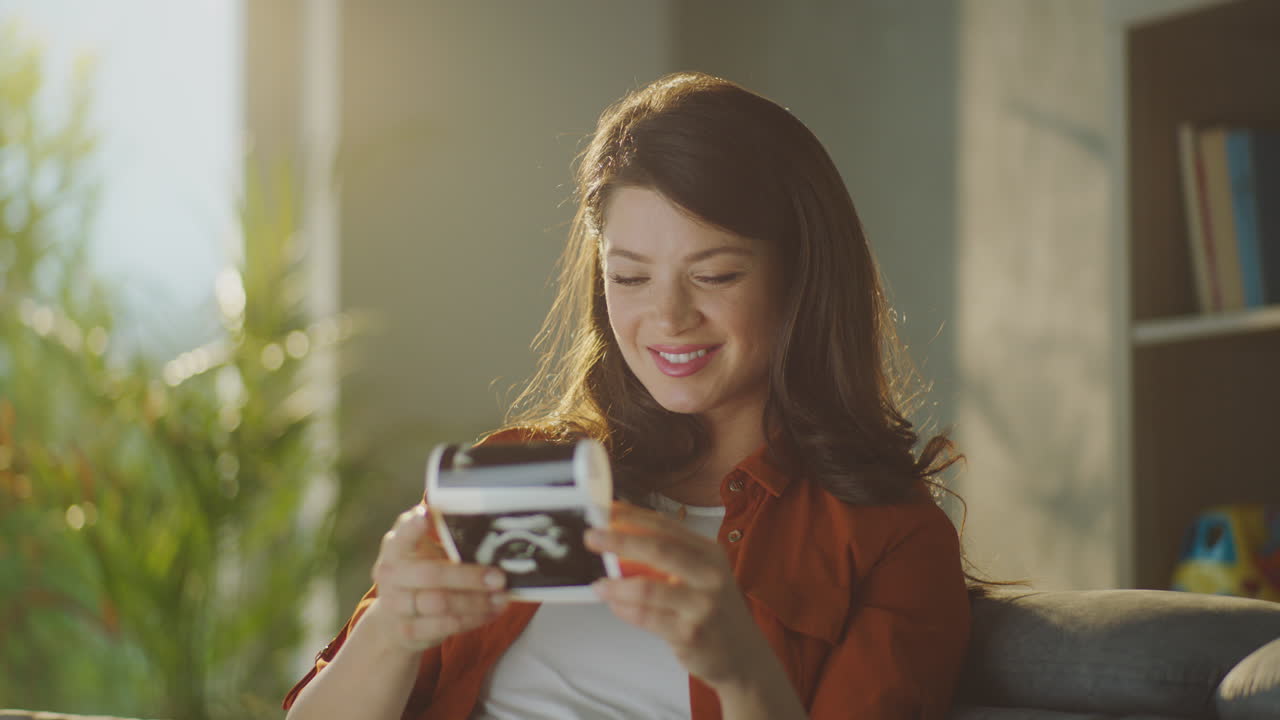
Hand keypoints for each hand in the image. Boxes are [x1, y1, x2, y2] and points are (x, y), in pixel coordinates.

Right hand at [367, 504, 509, 652]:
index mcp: (395, 549)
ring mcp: (397, 605)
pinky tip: (492, 612)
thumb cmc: (418, 576)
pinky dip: (474, 619)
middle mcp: (391, 576)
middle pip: (431, 575)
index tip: (427, 515)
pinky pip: (446, 625)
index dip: (413, 526)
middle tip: (499, 577)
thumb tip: (490, 533)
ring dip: (477, 601)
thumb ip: (444, 540)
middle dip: (468, 577)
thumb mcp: (423, 554)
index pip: (402, 535)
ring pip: (441, 603)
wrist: (392, 623)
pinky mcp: (410, 631)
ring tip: (502, 596)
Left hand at [584, 502, 771, 689]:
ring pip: (647, 588)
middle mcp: (710, 576)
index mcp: (710, 553)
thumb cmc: (714, 611)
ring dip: (616, 585)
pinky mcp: (690, 634)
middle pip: (658, 548)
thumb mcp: (702, 576)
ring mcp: (702, 606)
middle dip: (619, 539)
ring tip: (599, 585)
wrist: (742, 655)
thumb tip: (620, 541)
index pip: (666, 526)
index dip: (632, 515)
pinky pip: (646, 617)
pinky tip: (615, 605)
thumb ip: (668, 559)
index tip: (606, 511)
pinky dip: (624, 610)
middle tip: (592, 537)